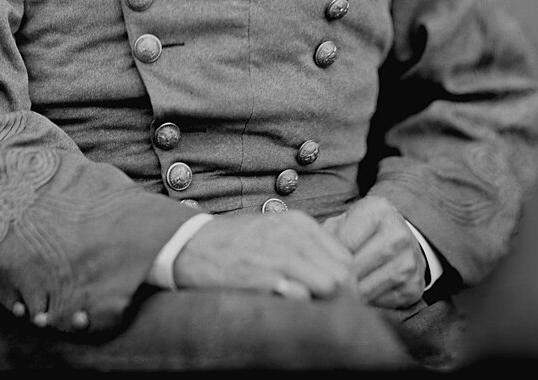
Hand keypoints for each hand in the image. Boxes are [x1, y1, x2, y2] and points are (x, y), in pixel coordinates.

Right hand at [173, 210, 358, 301]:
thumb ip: (306, 248)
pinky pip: (301, 297)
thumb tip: (339, 278)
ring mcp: (278, 254)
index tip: (335, 301)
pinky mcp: (262, 275)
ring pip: (329, 286)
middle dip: (339, 298)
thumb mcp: (275, 231)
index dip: (345, 285)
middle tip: (324, 313)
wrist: (191, 246)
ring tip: (305, 313)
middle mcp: (293, 235)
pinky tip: (284, 307)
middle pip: (342, 275)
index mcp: (299, 223)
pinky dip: (299, 307)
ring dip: (322, 305)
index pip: (345, 260)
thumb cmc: (236, 244)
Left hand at [322, 196, 426, 309]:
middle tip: (321, 287)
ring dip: (350, 294)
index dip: (326, 258)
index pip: (344, 242)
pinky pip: (385, 302)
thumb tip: (308, 259)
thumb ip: (325, 235)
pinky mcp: (415, 285)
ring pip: (370, 287)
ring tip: (335, 295)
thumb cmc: (362, 229)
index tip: (315, 267)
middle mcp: (398, 233)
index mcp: (377, 210)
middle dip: (336, 279)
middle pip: (357, 266)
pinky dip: (368, 304)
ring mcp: (410, 260)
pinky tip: (358, 298)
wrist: (399, 236)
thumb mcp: (344, 221)